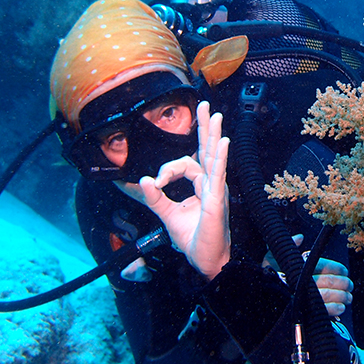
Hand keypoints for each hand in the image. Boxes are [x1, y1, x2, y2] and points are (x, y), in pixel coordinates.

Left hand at [138, 101, 230, 279]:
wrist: (204, 259)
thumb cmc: (192, 238)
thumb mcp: (167, 214)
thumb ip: (154, 198)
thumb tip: (141, 180)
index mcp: (201, 185)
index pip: (185, 164)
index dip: (167, 169)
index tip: (155, 182)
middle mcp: (210, 184)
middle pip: (207, 150)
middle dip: (205, 127)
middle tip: (205, 105)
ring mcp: (215, 190)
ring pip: (213, 157)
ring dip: (213, 135)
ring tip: (214, 115)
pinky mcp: (216, 199)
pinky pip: (217, 174)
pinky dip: (219, 157)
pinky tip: (222, 142)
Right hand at [263, 236, 353, 316]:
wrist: (259, 300)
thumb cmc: (267, 278)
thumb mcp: (272, 259)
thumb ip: (287, 247)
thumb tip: (299, 237)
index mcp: (298, 268)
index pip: (323, 265)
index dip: (337, 268)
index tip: (345, 271)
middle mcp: (301, 283)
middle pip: (329, 281)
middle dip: (343, 283)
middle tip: (350, 285)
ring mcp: (303, 299)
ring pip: (329, 295)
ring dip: (342, 296)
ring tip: (348, 296)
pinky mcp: (305, 314)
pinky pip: (324, 311)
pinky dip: (335, 309)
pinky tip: (341, 307)